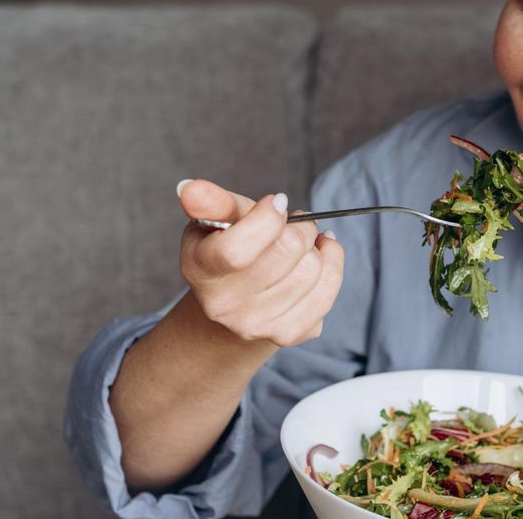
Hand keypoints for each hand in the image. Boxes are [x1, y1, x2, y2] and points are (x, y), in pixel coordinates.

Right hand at [176, 179, 343, 346]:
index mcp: (200, 270)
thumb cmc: (229, 247)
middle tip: (294, 222)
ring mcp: (256, 325)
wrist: (235, 300)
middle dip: (299, 226)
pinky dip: (333, 262)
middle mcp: (223, 306)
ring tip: (303, 241)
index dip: (268, 218)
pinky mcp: (288, 334)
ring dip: (316, 246)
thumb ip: (211, 202)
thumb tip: (190, 188)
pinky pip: (329, 289)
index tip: (277, 203)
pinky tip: (321, 254)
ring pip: (313, 268)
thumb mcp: (217, 220)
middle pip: (287, 251)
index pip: (237, 249)